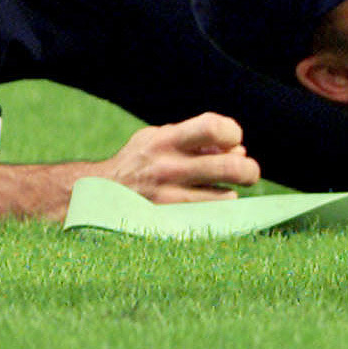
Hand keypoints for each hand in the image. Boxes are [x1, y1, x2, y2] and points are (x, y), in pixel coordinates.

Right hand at [103, 112, 261, 202]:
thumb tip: (239, 152)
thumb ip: (197, 141)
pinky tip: (211, 205)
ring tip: (223, 190)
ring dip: (231, 193)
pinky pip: (210, 217)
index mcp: (166, 139)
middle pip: (230, 166)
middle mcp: (167, 166)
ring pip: (225, 197)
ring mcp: (167, 196)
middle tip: (248, 173)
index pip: (213, 128)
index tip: (233, 141)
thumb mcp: (159, 139)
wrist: (98, 194)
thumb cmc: (139, 161)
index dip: (232, 133)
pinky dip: (217, 211)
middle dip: (249, 170)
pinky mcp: (167, 221)